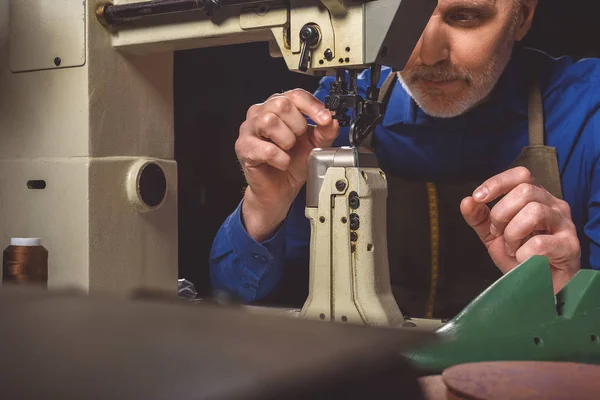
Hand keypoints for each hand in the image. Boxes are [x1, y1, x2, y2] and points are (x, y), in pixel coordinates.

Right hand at [235, 89, 338, 241]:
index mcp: (279, 107)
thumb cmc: (292, 162)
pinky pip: (265, 148)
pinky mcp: (244, 147)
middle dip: (298, 124)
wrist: (280, 189)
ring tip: (288, 150)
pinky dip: (280, 158)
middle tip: (299, 139)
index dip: (313, 106)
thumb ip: (325, 132)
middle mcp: (261, 113)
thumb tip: (332, 121)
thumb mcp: (315, 145)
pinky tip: (282, 163)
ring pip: (269, 121)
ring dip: (286, 140)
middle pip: (281, 104)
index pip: (296, 95)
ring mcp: (249, 129)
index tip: (325, 120)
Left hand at [460, 167, 579, 292]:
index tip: (478, 197)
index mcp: (537, 198)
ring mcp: (565, 225)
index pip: (521, 175)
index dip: (497, 182)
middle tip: (497, 233)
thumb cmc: (520, 257)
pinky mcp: (570, 247)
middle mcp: (554, 205)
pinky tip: (524, 260)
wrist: (539, 286)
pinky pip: (540, 243)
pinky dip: (523, 253)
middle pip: (525, 191)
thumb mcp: (494, 236)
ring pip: (534, 212)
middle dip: (501, 214)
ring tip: (512, 248)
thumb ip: (480, 218)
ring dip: (513, 233)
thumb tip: (467, 201)